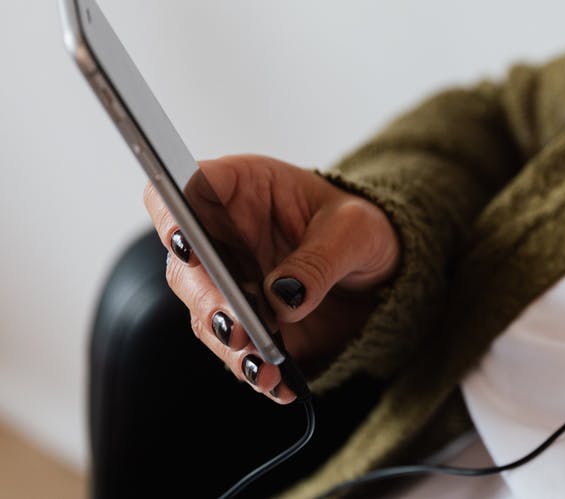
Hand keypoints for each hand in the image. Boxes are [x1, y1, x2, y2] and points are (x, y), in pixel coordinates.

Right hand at [144, 154, 399, 402]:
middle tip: (236, 325)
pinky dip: (257, 372)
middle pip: (186, 265)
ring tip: (263, 367)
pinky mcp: (247, 328)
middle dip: (207, 298)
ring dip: (230, 345)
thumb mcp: (356, 231)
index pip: (185, 190)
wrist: (380, 270)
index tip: (185, 242)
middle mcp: (221, 239)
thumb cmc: (360, 228)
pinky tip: (281, 385)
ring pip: (207, 317)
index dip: (172, 213)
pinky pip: (238, 354)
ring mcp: (229, 286)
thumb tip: (283, 297)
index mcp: (239, 191)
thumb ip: (319, 259)